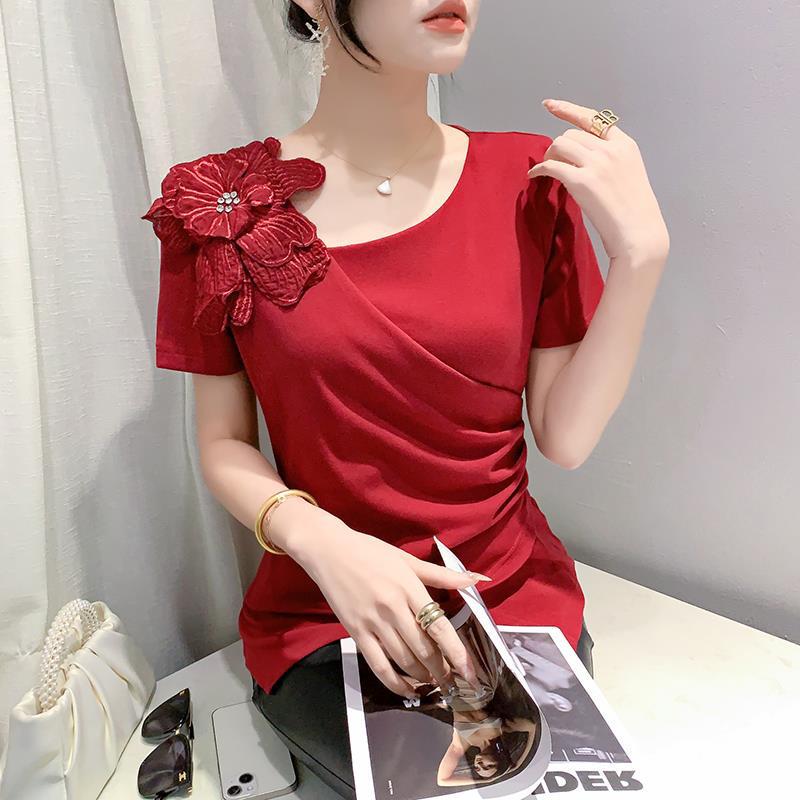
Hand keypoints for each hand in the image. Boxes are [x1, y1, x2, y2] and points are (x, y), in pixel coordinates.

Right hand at [271, 501, 486, 697]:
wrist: (329, 550)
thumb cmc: (370, 551)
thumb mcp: (407, 559)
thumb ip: (442, 575)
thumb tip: (478, 579)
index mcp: (408, 587)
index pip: (438, 626)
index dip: (456, 652)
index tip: (469, 671)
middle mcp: (392, 607)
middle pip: (423, 648)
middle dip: (442, 670)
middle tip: (454, 680)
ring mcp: (373, 622)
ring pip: (404, 660)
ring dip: (423, 677)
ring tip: (436, 683)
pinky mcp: (356, 632)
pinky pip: (378, 665)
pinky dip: (395, 683)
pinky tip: (409, 690)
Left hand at [528, 99, 669, 263]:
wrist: (639, 233)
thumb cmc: (633, 212)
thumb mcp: (628, 174)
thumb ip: (609, 159)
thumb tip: (579, 156)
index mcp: (624, 145)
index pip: (593, 119)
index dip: (568, 109)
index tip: (550, 105)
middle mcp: (611, 149)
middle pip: (571, 134)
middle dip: (557, 146)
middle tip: (551, 161)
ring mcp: (597, 164)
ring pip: (560, 144)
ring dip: (548, 156)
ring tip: (546, 169)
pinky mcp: (583, 181)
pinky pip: (552, 166)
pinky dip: (539, 169)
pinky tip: (535, 176)